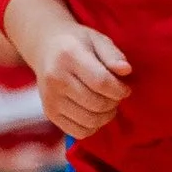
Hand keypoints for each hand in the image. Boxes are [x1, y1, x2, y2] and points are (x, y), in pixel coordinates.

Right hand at [24, 11, 132, 140]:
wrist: (45, 46)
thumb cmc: (77, 43)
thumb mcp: (97, 39)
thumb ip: (113, 54)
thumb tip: (126, 71)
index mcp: (68, 56)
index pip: (101, 82)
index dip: (120, 90)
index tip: (125, 88)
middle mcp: (55, 78)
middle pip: (97, 104)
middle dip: (114, 103)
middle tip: (115, 95)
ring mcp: (50, 98)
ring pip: (90, 120)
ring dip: (106, 116)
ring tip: (106, 103)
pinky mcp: (49, 112)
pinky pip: (79, 132)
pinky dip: (93, 126)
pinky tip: (94, 112)